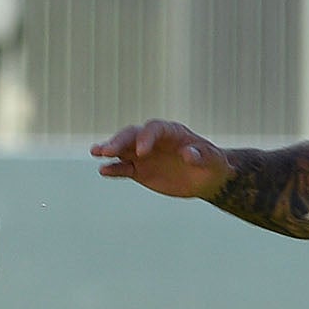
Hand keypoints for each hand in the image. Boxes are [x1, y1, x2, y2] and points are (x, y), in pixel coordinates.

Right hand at [90, 119, 231, 198]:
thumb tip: (188, 154)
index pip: (154, 129)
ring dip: (109, 150)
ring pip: (123, 149)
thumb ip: (201, 156)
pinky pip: (123, 168)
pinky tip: (104, 171)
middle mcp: (154, 140)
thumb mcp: (212, 161)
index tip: (141, 152)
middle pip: (132, 135)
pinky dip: (113, 169)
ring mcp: (144, 155)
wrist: (206, 178)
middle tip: (107, 150)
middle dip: (119, 141)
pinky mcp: (139, 170)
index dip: (146, 138)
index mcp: (171, 132)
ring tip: (96, 152)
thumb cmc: (212, 164)